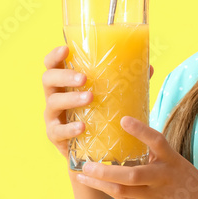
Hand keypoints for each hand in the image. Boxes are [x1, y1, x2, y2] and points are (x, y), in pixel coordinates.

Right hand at [41, 44, 153, 159]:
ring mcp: (53, 116)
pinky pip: (58, 131)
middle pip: (48, 79)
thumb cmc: (100, 114)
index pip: (52, 64)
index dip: (55, 56)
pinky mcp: (55, 136)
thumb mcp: (111, 96)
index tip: (65, 49)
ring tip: (90, 98)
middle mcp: (54, 96)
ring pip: (53, 103)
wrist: (93, 148)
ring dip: (71, 99)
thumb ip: (126, 82)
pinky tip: (82, 127)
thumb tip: (149, 67)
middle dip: (65, 76)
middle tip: (84, 78)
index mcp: (64, 82)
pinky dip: (69, 128)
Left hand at [75, 115, 197, 198]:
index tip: (123, 120)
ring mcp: (156, 196)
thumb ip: (159, 159)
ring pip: (122, 190)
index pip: (157, 141)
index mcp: (173, 161)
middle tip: (87, 163)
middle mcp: (163, 178)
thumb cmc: (193, 189)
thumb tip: (133, 146)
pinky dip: (109, 191)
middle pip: (130, 174)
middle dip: (105, 170)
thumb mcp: (180, 167)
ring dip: (100, 183)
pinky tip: (95, 186)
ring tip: (82, 175)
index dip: (140, 130)